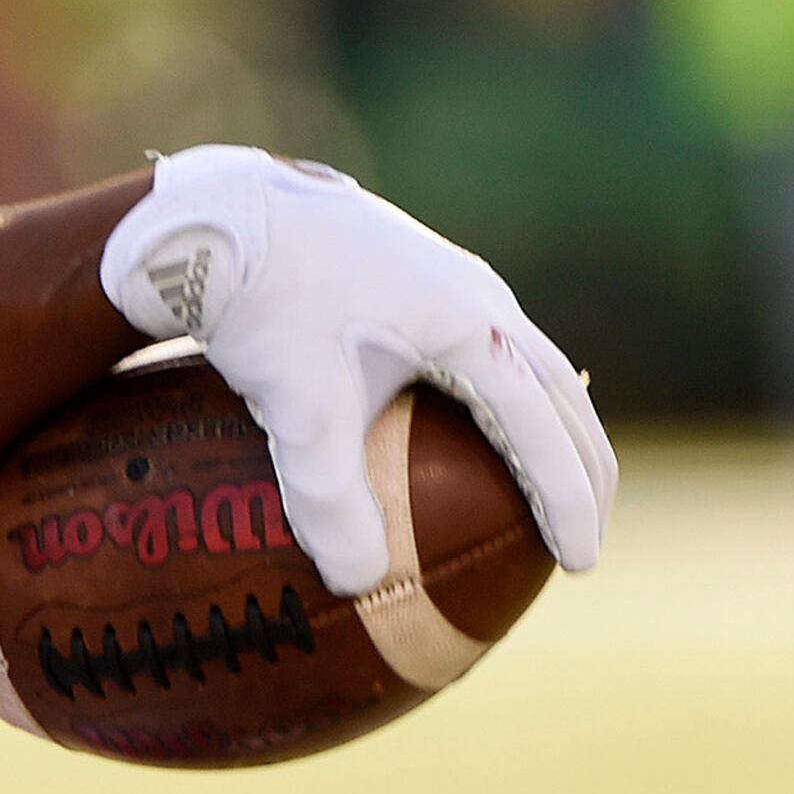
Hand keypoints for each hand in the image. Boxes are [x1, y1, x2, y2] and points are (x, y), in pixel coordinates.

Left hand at [97, 147, 614, 596]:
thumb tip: (359, 579)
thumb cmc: (259, 299)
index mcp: (469, 320)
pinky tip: (476, 438)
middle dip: (581, 471)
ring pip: (527, 369)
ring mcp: (447, 280)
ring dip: (549, 435)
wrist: (212, 214)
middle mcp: (475, 294)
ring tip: (548, 497)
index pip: (541, 425)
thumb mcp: (295, 402)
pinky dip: (504, 405)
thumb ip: (326, 494)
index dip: (566, 498)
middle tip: (581, 545)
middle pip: (557, 394)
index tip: (578, 562)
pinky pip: (485, 352)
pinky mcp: (412, 280)